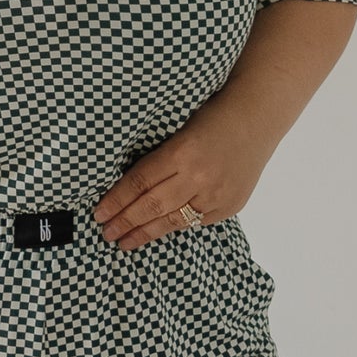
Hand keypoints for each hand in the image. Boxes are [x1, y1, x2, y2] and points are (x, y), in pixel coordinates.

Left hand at [92, 96, 272, 249]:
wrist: (256, 118)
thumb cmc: (213, 115)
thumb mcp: (179, 130)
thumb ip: (160, 159)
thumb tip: (129, 187)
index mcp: (181, 152)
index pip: (140, 182)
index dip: (117, 200)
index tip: (99, 213)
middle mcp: (198, 176)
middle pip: (152, 205)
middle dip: (125, 221)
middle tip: (106, 232)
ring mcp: (216, 194)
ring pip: (173, 221)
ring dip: (145, 232)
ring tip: (125, 241)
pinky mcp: (229, 206)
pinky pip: (196, 222)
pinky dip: (175, 226)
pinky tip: (159, 230)